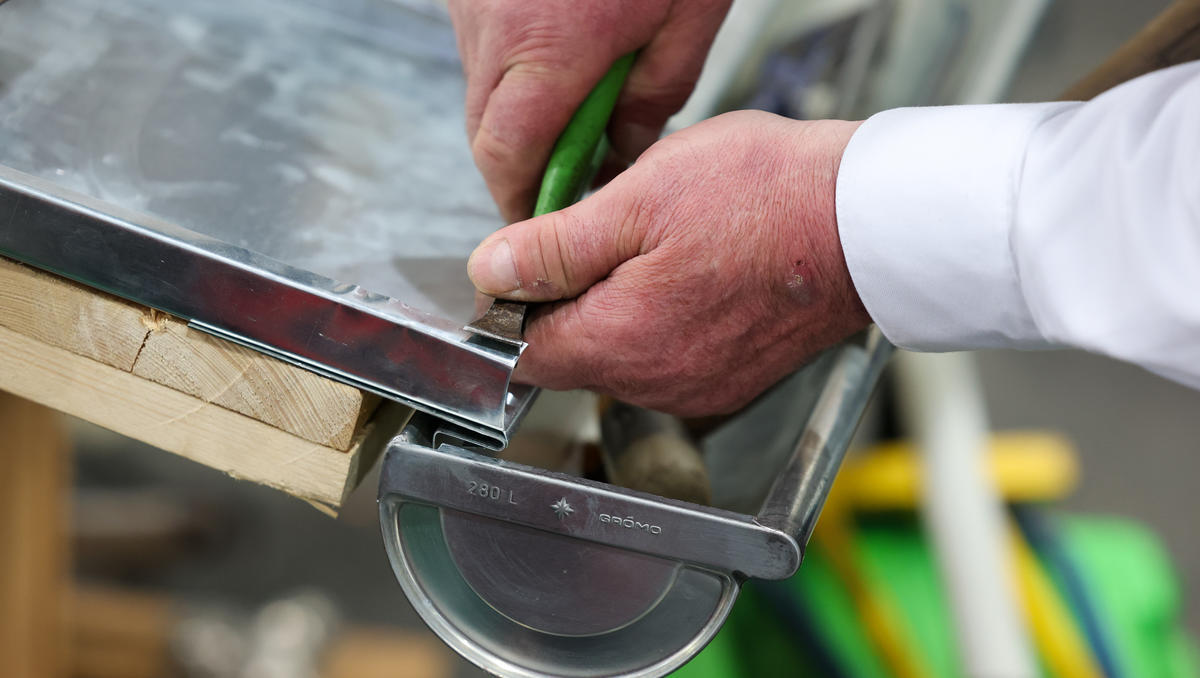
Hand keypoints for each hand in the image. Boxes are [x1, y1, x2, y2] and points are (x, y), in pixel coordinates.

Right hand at [446, 0, 730, 222]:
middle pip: (485, 135)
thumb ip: (655, 93)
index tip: (546, 226)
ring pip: (479, 91)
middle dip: (520, 170)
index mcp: (550, 50)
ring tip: (575, 109)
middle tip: (568, 181)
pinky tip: (557, 54)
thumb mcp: (687, 13)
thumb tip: (626, 147)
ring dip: (517, 117)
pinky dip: (509, 69)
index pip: (510, 161)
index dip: (524, 205)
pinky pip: (479, 47)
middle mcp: (495, 32)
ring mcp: (473, 4)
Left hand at [467, 111, 871, 415]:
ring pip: (618, 356)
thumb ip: (554, 247)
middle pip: (570, 355)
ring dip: (616, 307)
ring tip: (656, 246)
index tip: (525, 262)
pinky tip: (691, 272)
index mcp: (619, 341)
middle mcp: (654, 383)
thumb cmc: (765, 198)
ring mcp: (695, 388)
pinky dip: (661, 319)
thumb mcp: (639, 198)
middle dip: (567, 299)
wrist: (868, 224)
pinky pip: (666, 357)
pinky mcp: (729, 380)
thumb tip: (491, 273)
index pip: (520, 353)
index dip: (508, 306)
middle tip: (602, 233)